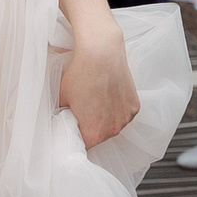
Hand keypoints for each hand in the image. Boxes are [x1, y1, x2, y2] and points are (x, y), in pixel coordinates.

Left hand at [59, 16, 141, 148]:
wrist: (101, 52)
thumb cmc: (79, 74)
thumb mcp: (62, 98)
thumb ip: (63, 116)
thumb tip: (61, 121)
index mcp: (94, 133)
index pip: (85, 144)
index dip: (78, 135)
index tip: (75, 126)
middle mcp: (113, 130)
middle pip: (101, 136)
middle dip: (93, 127)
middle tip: (85, 110)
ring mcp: (126, 118)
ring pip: (114, 124)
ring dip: (107, 118)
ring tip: (98, 99)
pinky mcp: (134, 106)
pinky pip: (124, 113)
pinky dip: (118, 108)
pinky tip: (109, 94)